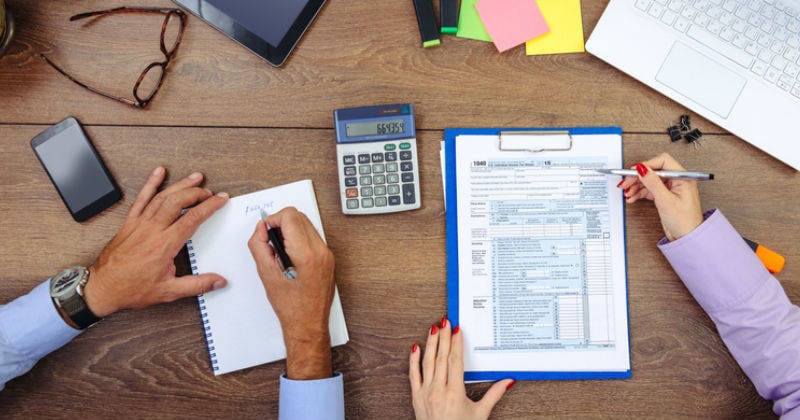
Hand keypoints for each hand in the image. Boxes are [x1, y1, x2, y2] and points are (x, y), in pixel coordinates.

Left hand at [83, 167, 229, 316]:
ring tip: (195, 178)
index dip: (209, 206)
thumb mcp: (169, 292)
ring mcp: (140, 224)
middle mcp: (152, 230)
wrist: (103, 288)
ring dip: (180, 185)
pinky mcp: (130, 223)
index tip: (220, 199)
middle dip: (197, 193)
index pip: (192, 218)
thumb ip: (197, 285)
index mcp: (164, 245)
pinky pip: (142, 198)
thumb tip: (218, 282)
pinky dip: (151, 183)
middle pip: (178, 202)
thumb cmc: (132, 289)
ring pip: (163, 197)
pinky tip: (159, 173)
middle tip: (210, 192)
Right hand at [247, 207, 335, 379]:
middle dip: (281, 223)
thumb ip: (259, 247)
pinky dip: (298, 239)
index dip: (273, 219)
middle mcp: (321, 252)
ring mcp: (327, 255)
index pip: (290, 216)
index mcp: (307, 255)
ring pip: (307, 224)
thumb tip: (260, 229)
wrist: (308, 326)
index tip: (266, 231)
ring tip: (279, 251)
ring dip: (290, 230)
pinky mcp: (328, 259)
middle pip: (300, 216)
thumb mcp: (267, 276)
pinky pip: (312, 237)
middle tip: (271, 241)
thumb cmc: (291, 308)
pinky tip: (289, 256)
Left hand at [410, 318, 512, 419]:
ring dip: (431, 344)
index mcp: (455, 393)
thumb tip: (508, 381)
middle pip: (442, 358)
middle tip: (446, 322)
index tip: (457, 331)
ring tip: (433, 329)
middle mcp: (439, 391)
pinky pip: (413, 374)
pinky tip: (416, 347)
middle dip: (444, 338)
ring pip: (428, 363)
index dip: (456, 344)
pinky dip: (414, 360)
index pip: (455, 362)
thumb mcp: (480, 414)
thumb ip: (494, 395)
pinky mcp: (416, 396)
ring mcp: (426, 393)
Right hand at [618, 153, 703, 240]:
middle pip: (653, 171)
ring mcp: (670, 188)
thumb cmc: (685, 222)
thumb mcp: (666, 200)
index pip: (662, 162)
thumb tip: (642, 169)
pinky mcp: (664, 196)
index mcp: (682, 177)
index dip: (646, 165)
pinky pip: (649, 190)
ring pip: (649, 181)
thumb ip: (653, 183)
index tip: (633, 171)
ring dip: (636, 186)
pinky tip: (632, 197)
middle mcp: (677, 180)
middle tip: (626, 182)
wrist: (687, 238)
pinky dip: (639, 193)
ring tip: (627, 192)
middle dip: (638, 177)